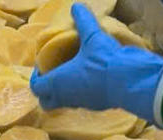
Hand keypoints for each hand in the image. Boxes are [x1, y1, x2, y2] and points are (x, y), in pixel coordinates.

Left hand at [30, 3, 162, 122]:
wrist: (127, 81)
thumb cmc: (104, 60)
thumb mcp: (93, 36)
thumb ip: (83, 21)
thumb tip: (76, 6)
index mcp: (57, 82)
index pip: (36, 86)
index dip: (36, 76)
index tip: (43, 65)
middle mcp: (64, 97)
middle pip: (46, 101)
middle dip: (45, 91)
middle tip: (53, 74)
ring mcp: (78, 104)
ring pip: (62, 103)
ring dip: (61, 92)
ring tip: (69, 75)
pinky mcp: (92, 106)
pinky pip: (78, 103)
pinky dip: (77, 94)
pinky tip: (86, 80)